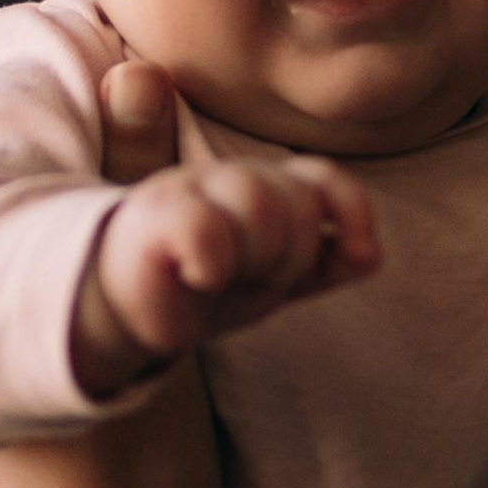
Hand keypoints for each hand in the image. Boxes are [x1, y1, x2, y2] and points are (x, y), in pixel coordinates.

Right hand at [70, 152, 379, 398]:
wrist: (114, 308)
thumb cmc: (197, 287)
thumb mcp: (271, 277)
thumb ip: (324, 263)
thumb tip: (373, 256)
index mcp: (260, 187)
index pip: (320, 181)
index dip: (350, 211)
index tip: (362, 254)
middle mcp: (226, 179)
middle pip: (295, 202)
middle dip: (291, 255)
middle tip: (254, 279)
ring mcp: (186, 192)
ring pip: (259, 204)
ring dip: (255, 258)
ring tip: (223, 277)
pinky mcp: (151, 219)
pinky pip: (205, 229)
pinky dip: (214, 259)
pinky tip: (202, 276)